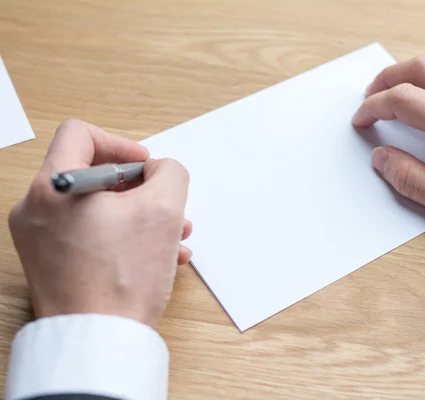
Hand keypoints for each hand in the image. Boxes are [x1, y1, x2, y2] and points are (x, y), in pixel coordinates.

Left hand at [9, 119, 191, 326]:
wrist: (99, 339)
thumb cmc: (123, 278)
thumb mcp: (164, 208)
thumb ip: (169, 171)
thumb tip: (157, 172)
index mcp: (54, 186)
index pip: (81, 135)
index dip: (121, 144)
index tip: (146, 167)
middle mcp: (36, 209)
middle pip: (93, 175)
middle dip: (140, 189)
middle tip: (167, 206)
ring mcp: (39, 238)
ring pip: (97, 208)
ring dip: (139, 216)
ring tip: (174, 237)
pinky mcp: (50, 262)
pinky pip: (90, 235)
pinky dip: (123, 237)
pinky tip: (159, 255)